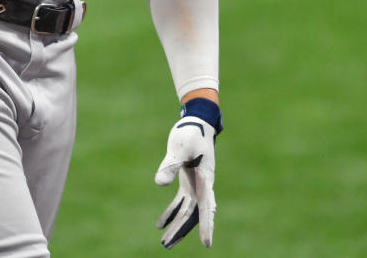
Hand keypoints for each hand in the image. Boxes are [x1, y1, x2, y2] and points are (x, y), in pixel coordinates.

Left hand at [154, 99, 221, 248]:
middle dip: (182, 231)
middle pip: (194, 214)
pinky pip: (181, 202)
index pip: (206, 207)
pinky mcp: (188, 181)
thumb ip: (170, 165)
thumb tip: (159, 184)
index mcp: (206, 179)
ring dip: (176, 226)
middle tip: (166, 245)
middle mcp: (203, 185)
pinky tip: (160, 223)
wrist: (197, 121)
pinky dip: (171, 212)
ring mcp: (196, 185)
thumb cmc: (191, 132)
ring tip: (164, 242)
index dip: (206, 225)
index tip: (206, 244)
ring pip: (187, 211)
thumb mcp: (179, 146)